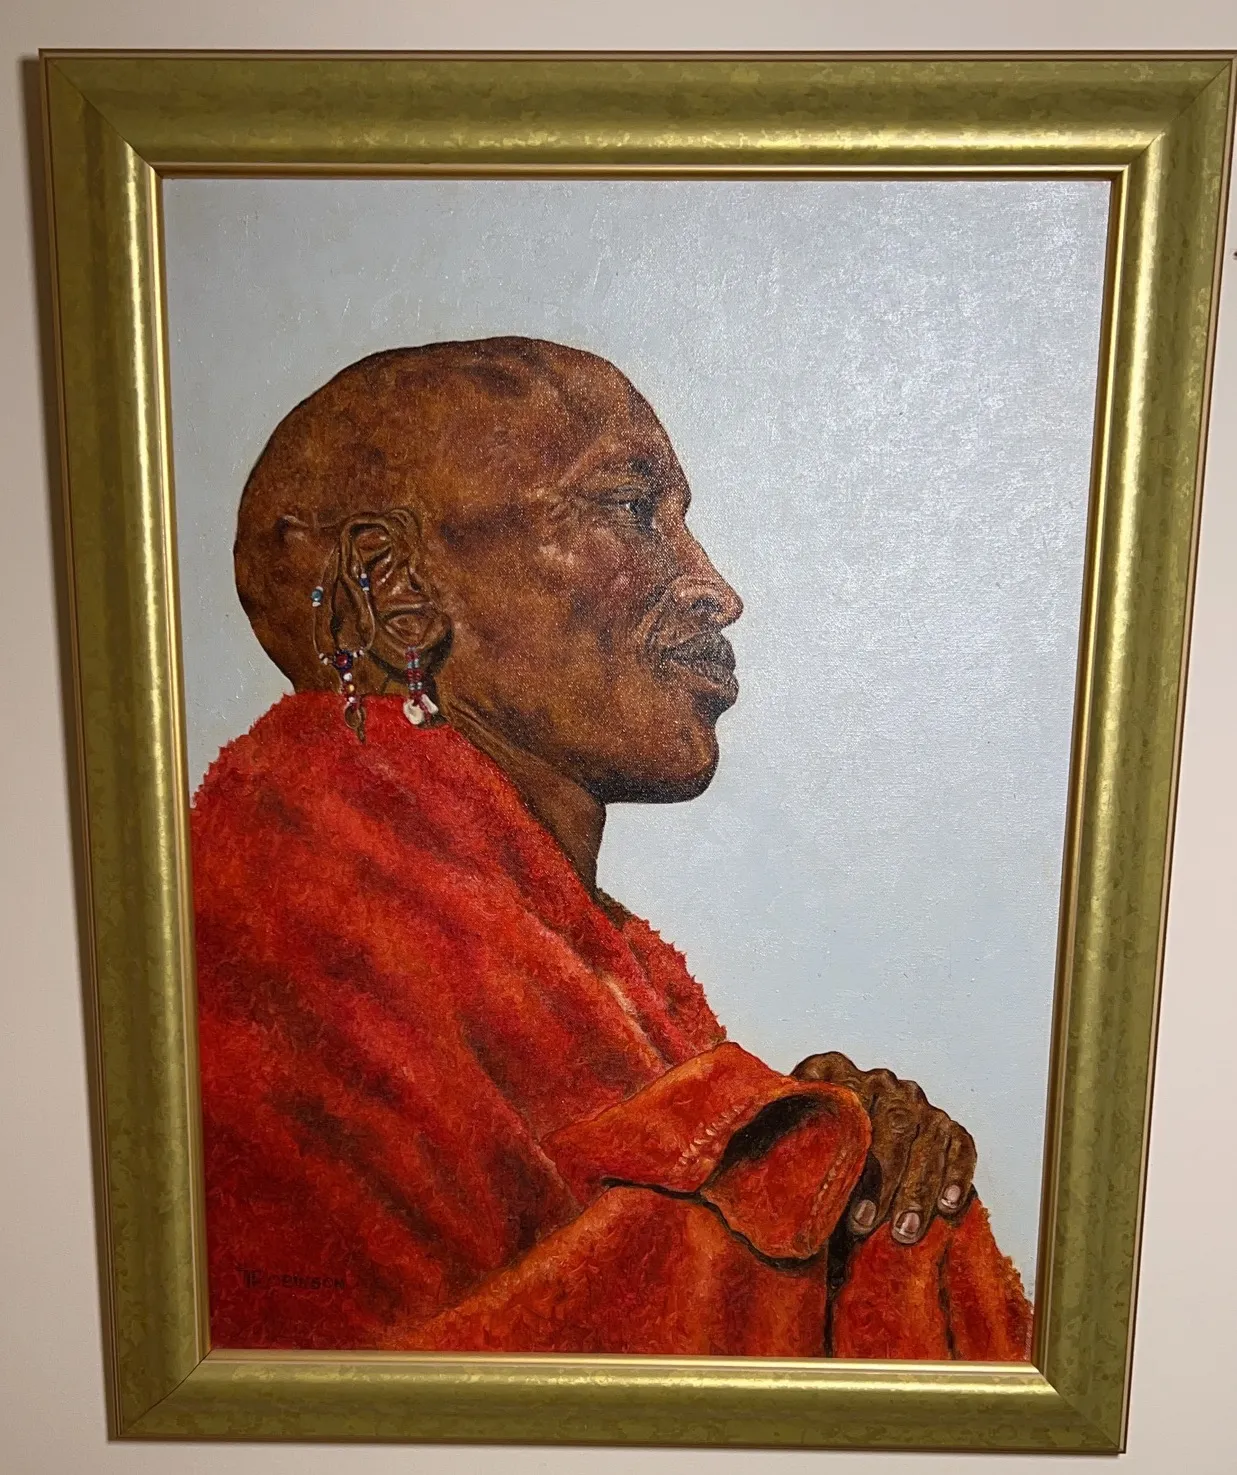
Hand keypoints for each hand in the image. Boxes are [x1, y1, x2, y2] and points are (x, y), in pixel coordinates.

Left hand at [792, 1051, 975, 1245]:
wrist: (840, 1158)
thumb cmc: (808, 1157)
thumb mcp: (787, 1143)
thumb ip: (783, 1150)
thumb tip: (763, 1186)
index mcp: (833, 1070)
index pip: (846, 1100)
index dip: (845, 1151)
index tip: (836, 1196)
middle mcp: (880, 1081)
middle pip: (891, 1122)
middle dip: (881, 1179)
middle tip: (864, 1226)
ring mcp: (916, 1102)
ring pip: (926, 1138)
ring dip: (917, 1189)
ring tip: (904, 1233)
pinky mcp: (946, 1127)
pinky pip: (960, 1145)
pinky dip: (957, 1174)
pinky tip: (947, 1206)